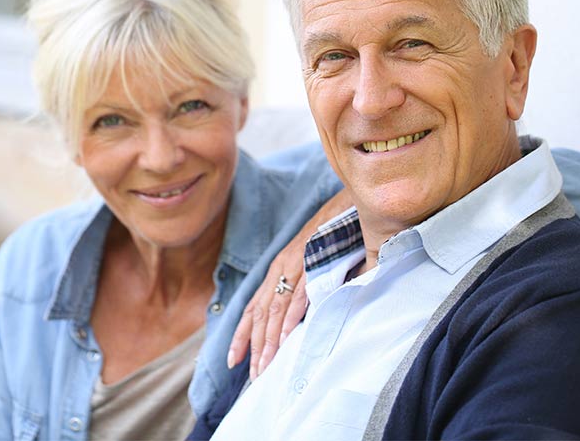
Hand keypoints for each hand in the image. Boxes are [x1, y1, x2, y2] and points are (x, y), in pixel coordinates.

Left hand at [227, 187, 351, 378]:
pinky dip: (291, 319)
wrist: (347, 203)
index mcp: (277, 269)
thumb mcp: (310, 260)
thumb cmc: (331, 233)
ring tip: (265, 368)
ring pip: (276, 310)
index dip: (242, 334)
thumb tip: (299, 317)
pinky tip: (285, 340)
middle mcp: (280, 267)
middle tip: (253, 376)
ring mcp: (295, 264)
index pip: (253, 307)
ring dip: (270, 341)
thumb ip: (303, 285)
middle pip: (261, 314)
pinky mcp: (312, 263)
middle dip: (255, 347)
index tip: (233, 360)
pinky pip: (299, 296)